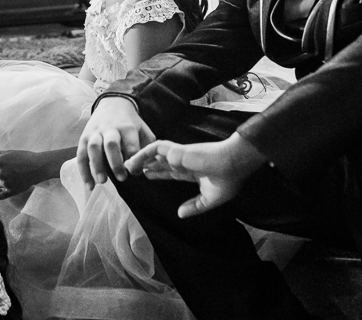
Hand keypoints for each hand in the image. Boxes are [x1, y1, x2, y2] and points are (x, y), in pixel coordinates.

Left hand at [0, 149, 60, 199]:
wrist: (38, 167)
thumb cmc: (23, 157)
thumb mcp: (8, 152)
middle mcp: (0, 173)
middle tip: (6, 170)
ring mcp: (5, 183)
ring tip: (10, 176)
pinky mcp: (11, 191)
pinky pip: (0, 196)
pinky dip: (0, 193)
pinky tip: (4, 189)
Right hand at [76, 97, 154, 188]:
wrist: (113, 104)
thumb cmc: (130, 123)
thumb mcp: (143, 130)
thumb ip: (146, 148)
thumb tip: (145, 168)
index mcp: (127, 127)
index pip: (131, 146)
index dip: (133, 161)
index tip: (135, 172)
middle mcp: (110, 128)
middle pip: (111, 144)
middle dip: (115, 163)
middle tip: (121, 178)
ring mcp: (95, 132)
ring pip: (93, 147)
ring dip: (97, 165)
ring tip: (102, 181)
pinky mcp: (84, 137)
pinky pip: (81, 154)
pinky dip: (83, 170)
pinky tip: (89, 184)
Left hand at [125, 133, 266, 218]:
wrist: (234, 164)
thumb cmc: (228, 180)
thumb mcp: (210, 199)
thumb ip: (195, 206)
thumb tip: (180, 214)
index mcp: (192, 171)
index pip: (171, 171)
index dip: (159, 173)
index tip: (147, 175)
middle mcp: (184, 161)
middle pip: (160, 162)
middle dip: (147, 166)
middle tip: (132, 171)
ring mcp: (179, 155)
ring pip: (155, 154)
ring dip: (141, 159)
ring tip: (127, 166)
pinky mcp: (176, 151)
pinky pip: (155, 148)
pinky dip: (143, 152)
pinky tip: (133, 160)